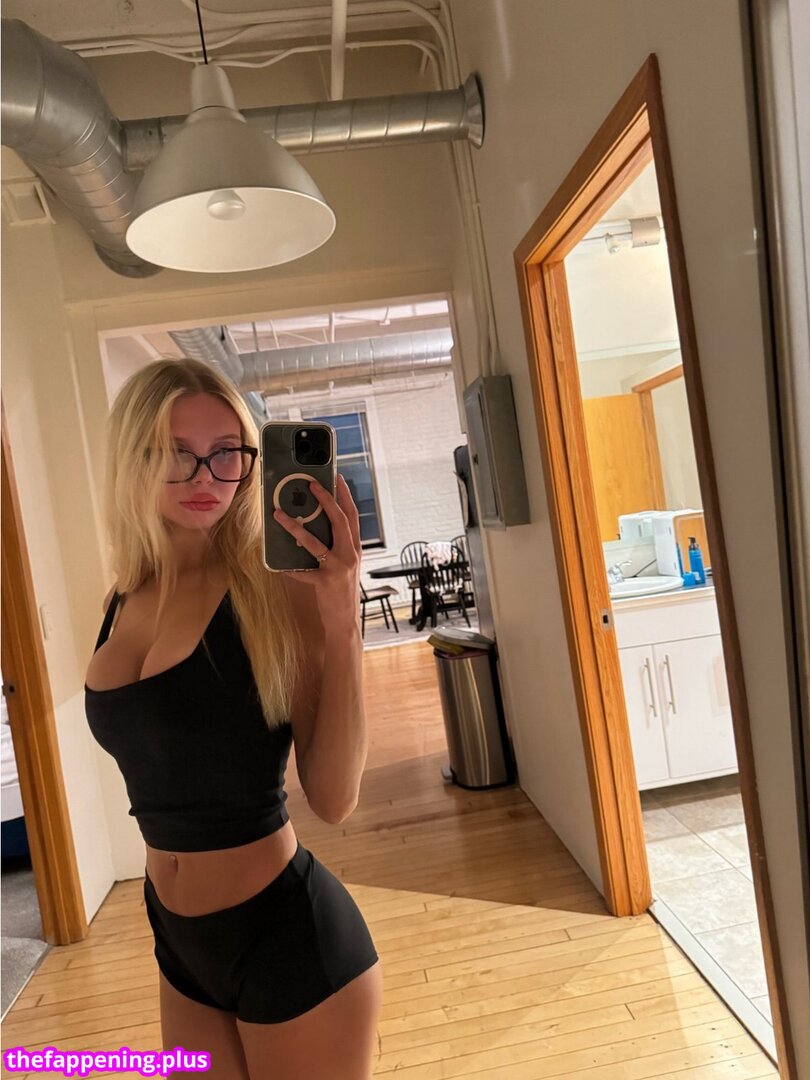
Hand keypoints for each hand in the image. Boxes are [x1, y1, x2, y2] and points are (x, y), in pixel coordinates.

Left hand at [273, 473, 360, 628]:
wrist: (345, 620)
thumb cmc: (340, 590)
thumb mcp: (344, 565)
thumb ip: (334, 547)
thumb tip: (311, 526)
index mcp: (355, 548)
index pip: (352, 516)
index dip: (345, 495)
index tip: (337, 478)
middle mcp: (350, 555)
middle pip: (340, 521)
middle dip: (326, 500)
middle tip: (311, 484)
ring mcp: (339, 568)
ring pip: (315, 542)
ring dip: (295, 527)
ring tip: (279, 515)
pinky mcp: (325, 582)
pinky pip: (303, 571)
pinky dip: (290, 567)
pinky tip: (279, 565)